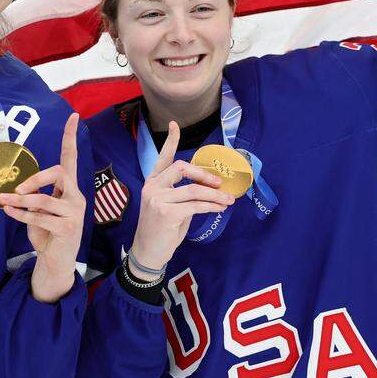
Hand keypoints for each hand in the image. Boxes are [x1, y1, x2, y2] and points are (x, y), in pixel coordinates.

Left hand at [0, 113, 87, 302]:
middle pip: (59, 172)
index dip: (71, 137)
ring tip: (4, 200)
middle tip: (18, 188)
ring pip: (44, 200)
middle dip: (36, 178)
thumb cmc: (47, 231)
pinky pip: (39, 217)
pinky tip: (9, 211)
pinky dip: (20, 214)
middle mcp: (76, 196)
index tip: (74, 116)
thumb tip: (14, 188)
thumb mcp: (40, 210)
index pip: (72, 158)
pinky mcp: (68, 228)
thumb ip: (34, 195)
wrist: (56, 260)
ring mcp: (75, 213)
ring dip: (20, 201)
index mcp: (69, 188)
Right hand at [127, 122, 233, 278]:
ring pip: (193, 189)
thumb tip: (209, 189)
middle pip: (181, 167)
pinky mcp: (166, 213)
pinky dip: (212, 206)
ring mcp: (158, 199)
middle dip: (203, 174)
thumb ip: (183, 195)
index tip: (174, 124)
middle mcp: (153, 187)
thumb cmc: (161, 231)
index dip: (169, 140)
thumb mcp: (170, 208)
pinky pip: (196, 205)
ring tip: (228, 200)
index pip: (162, 157)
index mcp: (152, 182)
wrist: (148, 253)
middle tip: (219, 183)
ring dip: (215, 195)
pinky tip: (220, 208)